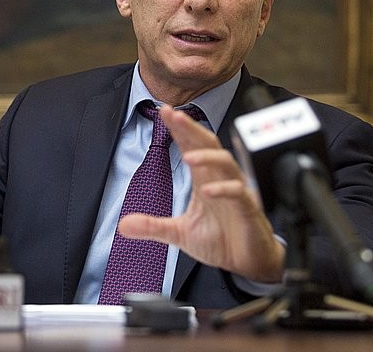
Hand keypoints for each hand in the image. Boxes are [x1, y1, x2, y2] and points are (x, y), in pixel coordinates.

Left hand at [117, 104, 285, 282]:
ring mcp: (235, 191)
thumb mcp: (180, 234)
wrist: (249, 261)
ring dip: (207, 157)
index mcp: (204, 179)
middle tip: (174, 114)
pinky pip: (238, 192)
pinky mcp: (248, 208)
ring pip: (226, 163)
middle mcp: (220, 179)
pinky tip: (209, 191)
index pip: (190, 146)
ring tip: (189, 157)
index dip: (178, 129)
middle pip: (208, 144)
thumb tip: (123, 225)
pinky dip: (224, 189)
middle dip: (191, 128)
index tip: (163, 111)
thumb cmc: (222, 241)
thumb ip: (153, 226)